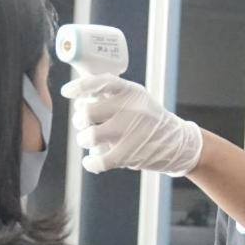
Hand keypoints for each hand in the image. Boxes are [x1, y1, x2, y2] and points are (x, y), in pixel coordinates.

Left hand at [61, 74, 202, 176]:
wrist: (178, 144)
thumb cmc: (148, 120)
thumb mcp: (137, 99)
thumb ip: (112, 95)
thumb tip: (79, 96)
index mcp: (131, 92)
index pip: (102, 82)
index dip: (80, 87)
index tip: (66, 92)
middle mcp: (131, 109)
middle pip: (87, 113)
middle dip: (79, 120)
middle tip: (83, 123)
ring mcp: (131, 132)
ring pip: (89, 136)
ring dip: (83, 139)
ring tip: (89, 139)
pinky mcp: (130, 155)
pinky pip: (98, 161)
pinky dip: (90, 162)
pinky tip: (90, 160)